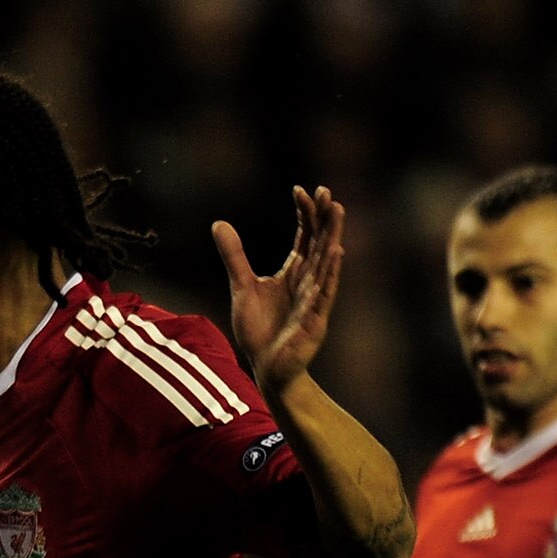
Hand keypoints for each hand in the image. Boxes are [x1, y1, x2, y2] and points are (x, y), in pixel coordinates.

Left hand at [214, 185, 345, 395]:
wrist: (266, 367)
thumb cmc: (260, 329)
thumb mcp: (242, 286)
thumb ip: (234, 256)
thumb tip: (219, 223)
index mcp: (296, 272)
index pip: (305, 235)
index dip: (305, 213)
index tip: (300, 190)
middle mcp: (310, 281)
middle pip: (320, 242)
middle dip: (324, 217)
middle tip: (326, 191)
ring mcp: (315, 299)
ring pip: (327, 262)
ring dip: (332, 236)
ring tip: (337, 210)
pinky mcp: (314, 320)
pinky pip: (324, 294)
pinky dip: (330, 274)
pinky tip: (336, 254)